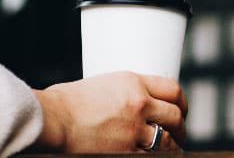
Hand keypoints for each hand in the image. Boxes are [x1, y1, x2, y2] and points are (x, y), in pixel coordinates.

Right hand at [32, 71, 187, 151]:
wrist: (51, 119)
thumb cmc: (65, 103)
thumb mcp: (102, 85)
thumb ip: (124, 93)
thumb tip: (134, 102)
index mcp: (134, 82)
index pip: (173, 89)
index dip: (182, 102)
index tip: (181, 109)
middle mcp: (139, 103)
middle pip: (175, 115)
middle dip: (181, 126)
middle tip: (180, 132)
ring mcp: (134, 128)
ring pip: (168, 139)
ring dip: (173, 145)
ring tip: (173, 148)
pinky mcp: (126, 150)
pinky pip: (152, 155)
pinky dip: (156, 156)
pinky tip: (157, 156)